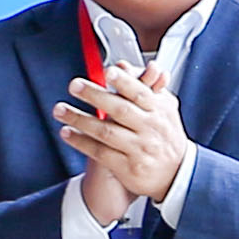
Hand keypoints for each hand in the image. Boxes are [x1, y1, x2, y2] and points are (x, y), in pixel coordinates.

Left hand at [53, 64, 194, 230]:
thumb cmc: (165, 135)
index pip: (140, 92)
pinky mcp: (128, 167)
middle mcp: (149, 128)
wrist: (178, 174)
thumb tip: (122, 64)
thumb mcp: (163, 107)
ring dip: (80, 119)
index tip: (107, 71)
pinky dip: (81, 142)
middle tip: (75, 85)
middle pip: (120, 109)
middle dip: (95, 95)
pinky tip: (67, 133)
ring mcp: (139, 148)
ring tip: (61, 110)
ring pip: (106, 131)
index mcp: (158, 110)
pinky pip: (100, 152)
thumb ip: (144, 84)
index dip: (124, 81)